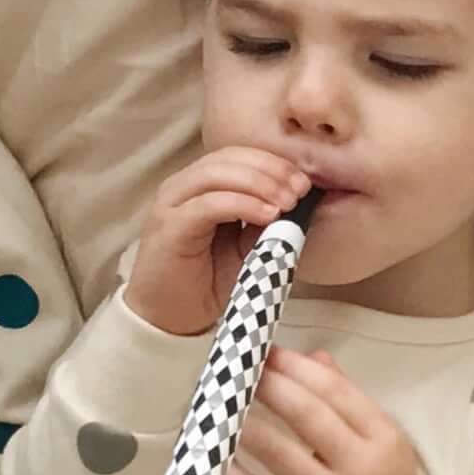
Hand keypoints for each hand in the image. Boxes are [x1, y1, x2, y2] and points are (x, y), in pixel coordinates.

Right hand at [130, 145, 316, 340]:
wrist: (171, 319)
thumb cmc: (207, 281)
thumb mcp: (247, 246)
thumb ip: (265, 220)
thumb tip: (297, 200)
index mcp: (200, 185)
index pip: (237, 156)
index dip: (273, 163)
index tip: (304, 183)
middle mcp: (182, 187)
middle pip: (227, 158)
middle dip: (270, 170)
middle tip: (298, 191)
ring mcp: (172, 205)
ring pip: (216, 174)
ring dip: (259, 184)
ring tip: (287, 202)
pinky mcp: (169, 228)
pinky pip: (207, 205)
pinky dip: (242, 204)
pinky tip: (267, 216)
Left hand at [230, 347, 431, 474]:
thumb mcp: (383, 446)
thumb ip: (349, 403)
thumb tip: (312, 358)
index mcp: (384, 440)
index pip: (337, 393)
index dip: (298, 368)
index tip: (270, 353)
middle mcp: (360, 469)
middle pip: (308, 416)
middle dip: (270, 386)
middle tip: (242, 371)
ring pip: (279, 453)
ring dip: (246, 423)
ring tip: (224, 404)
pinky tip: (219, 456)